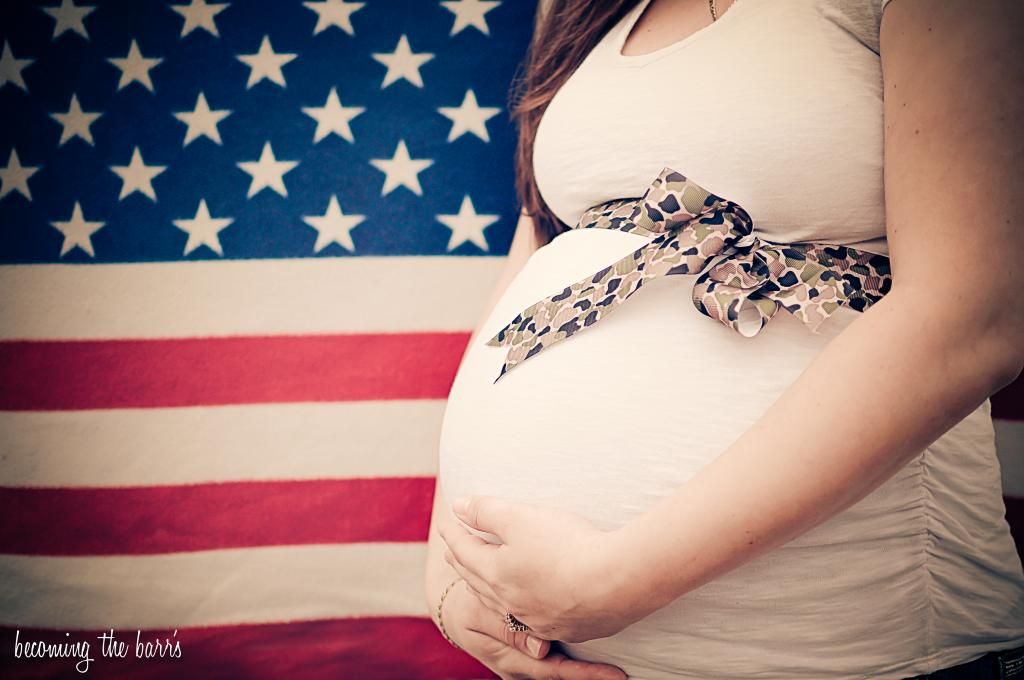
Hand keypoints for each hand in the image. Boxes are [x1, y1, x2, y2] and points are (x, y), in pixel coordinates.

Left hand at [439, 495, 640, 643]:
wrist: (617, 582)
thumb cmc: (567, 545)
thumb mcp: (520, 517)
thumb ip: (486, 512)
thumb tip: (458, 507)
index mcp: (496, 573)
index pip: (464, 550)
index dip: (453, 533)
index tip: (445, 523)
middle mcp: (511, 602)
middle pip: (477, 580)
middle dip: (462, 562)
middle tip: (453, 551)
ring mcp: (538, 620)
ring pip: (501, 604)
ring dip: (485, 588)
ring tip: (481, 578)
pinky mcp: (567, 628)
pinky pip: (532, 620)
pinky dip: (519, 608)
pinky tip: (527, 606)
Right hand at [443, 578, 627, 679]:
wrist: (457, 611)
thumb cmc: (469, 605)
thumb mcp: (478, 612)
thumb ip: (505, 627)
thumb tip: (541, 649)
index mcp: (508, 659)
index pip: (552, 670)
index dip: (583, 672)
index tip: (614, 673)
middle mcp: (519, 670)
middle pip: (560, 675)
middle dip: (590, 675)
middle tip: (620, 674)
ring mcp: (523, 668)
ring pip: (559, 672)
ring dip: (584, 671)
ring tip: (615, 671)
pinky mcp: (528, 660)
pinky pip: (555, 664)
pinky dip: (574, 663)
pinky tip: (597, 660)